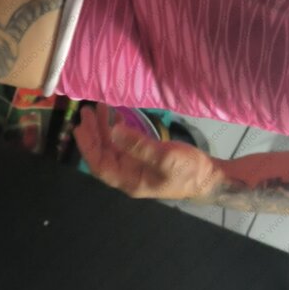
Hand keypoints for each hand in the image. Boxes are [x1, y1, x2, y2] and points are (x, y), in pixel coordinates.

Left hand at [74, 102, 220, 201]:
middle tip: (86, 111)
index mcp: (129, 181)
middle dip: (92, 134)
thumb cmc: (188, 171)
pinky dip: (117, 130)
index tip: (80, 127)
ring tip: (98, 108)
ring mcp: (135, 167)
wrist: (208, 178)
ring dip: (103, 129)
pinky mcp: (143, 158)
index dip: (88, 147)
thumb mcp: (164, 157)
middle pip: (102, 155)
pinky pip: (123, 144)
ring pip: (111, 148)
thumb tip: (113, 131)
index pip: (99, 166)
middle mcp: (128, 175)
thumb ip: (137, 145)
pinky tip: (116, 117)